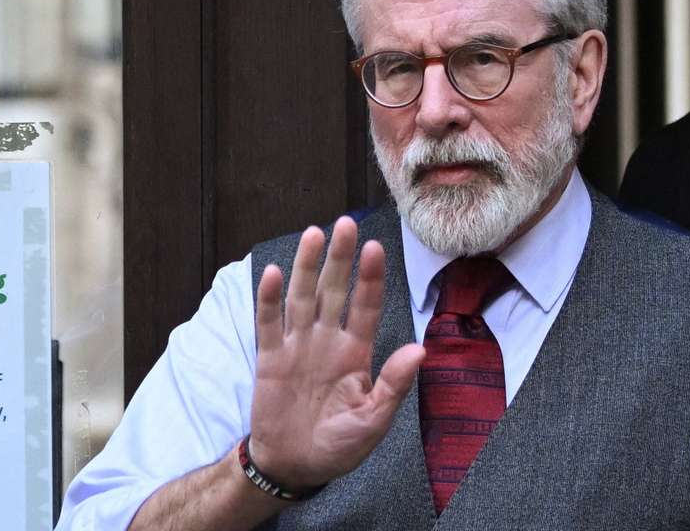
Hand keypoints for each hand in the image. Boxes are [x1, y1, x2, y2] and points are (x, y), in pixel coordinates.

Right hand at [247, 216, 425, 489]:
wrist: (295, 466)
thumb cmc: (340, 446)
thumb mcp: (373, 420)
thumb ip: (394, 385)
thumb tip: (421, 350)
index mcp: (357, 353)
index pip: (366, 306)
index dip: (370, 278)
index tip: (375, 248)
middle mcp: (328, 341)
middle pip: (335, 290)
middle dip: (341, 258)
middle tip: (345, 224)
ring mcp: (298, 346)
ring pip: (303, 296)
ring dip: (308, 266)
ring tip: (314, 234)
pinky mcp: (270, 358)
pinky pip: (268, 323)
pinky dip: (268, 298)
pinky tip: (271, 272)